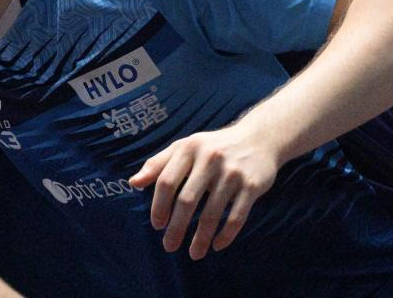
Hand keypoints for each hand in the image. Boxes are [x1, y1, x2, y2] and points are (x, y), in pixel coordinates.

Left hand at [129, 125, 278, 258]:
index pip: (167, 181)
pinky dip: (226, 235)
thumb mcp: (185, 148)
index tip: (157, 225)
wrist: (259, 138)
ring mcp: (232, 173)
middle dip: (176, 228)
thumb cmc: (213, 147)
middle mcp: (210, 159)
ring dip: (201, 238)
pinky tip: (217, 245)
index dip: (159, 206)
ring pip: (212, 213)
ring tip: (194, 254)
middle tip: (169, 246)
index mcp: (189, 149)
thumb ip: (158, 164)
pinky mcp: (252, 185)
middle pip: (187, 200)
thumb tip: (133, 183)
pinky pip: (237, 216)